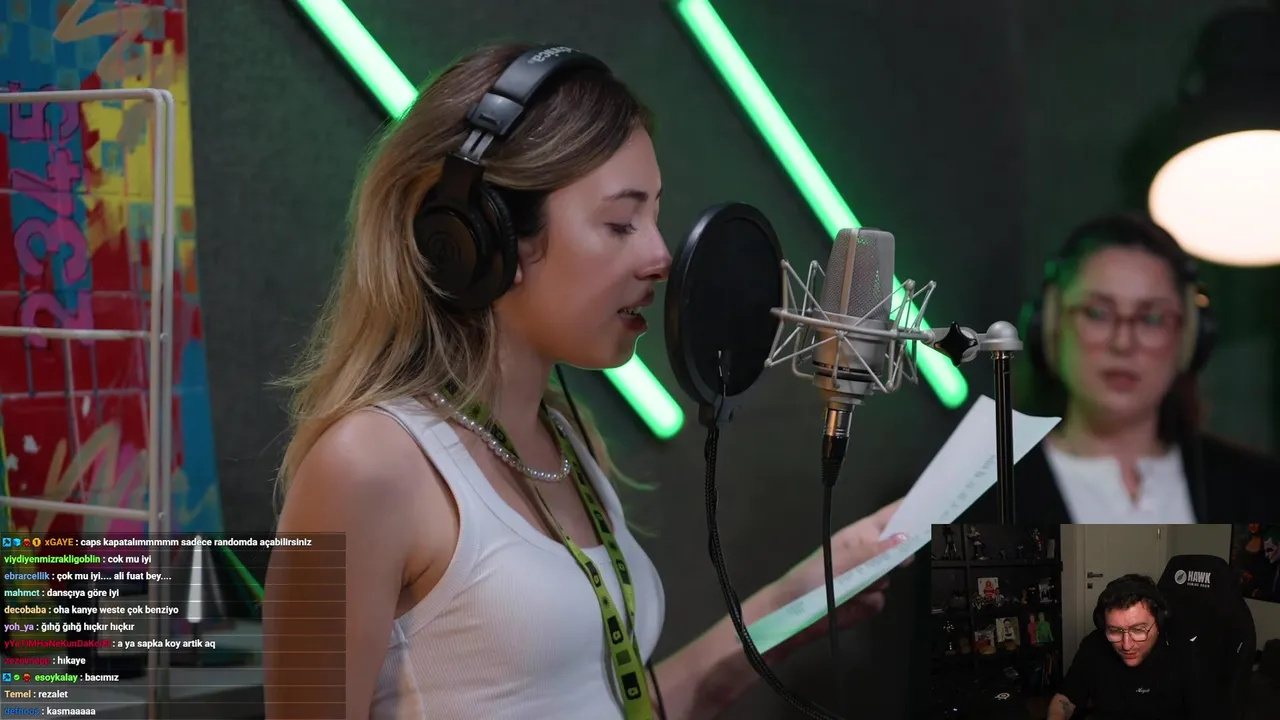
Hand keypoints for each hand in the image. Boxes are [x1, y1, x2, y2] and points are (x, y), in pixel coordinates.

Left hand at [767, 499, 910, 655]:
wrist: (794, 613)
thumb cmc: (812, 577)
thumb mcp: (841, 559)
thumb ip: (873, 551)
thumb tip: (905, 539)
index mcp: (861, 535)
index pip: (891, 517)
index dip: (911, 509)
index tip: (936, 501)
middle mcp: (869, 553)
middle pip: (899, 548)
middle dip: (899, 554)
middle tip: (891, 560)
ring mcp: (870, 577)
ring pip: (891, 577)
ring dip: (878, 582)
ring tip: (855, 587)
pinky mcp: (869, 601)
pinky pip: (882, 599)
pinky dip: (870, 603)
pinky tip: (853, 604)